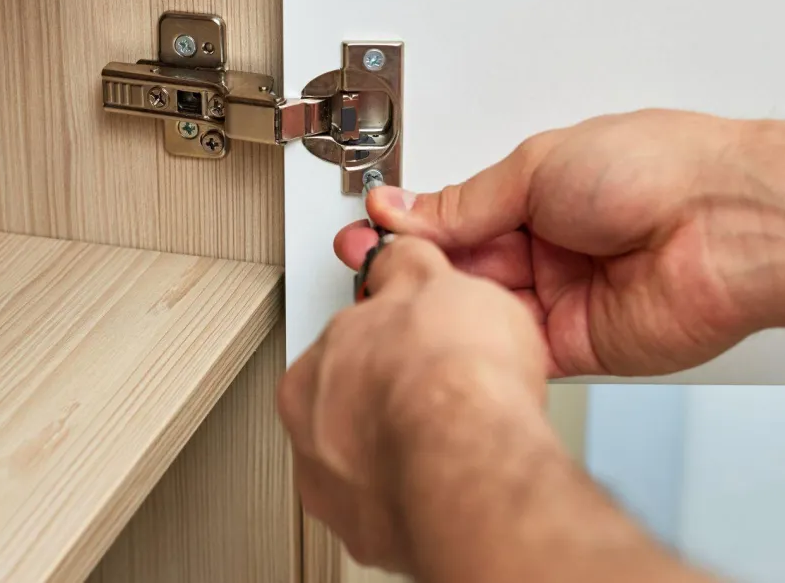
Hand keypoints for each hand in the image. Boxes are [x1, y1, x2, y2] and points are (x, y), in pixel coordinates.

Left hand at [278, 237, 548, 571]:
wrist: (473, 456)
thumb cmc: (454, 375)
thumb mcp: (434, 279)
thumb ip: (408, 264)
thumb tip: (399, 252)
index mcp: (314, 365)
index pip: (345, 341)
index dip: (391, 336)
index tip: (419, 338)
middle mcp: (311, 428)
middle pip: (347, 402)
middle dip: (388, 393)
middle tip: (440, 388)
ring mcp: (335, 486)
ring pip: (363, 459)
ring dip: (397, 446)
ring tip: (451, 435)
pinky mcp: (369, 532)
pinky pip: (387, 507)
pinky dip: (413, 493)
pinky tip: (447, 475)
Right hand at [336, 110, 784, 376]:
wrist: (730, 225)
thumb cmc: (661, 170)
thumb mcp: (538, 165)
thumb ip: (468, 200)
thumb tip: (408, 204)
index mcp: (543, 192)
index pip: (460, 214)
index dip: (413, 223)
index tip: (371, 227)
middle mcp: (552, 246)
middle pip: (466, 264)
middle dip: (414, 263)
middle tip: (364, 261)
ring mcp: (564, 297)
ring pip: (483, 308)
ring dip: (438, 302)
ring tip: (388, 289)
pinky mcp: (578, 346)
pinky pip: (514, 348)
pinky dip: (476, 342)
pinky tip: (440, 329)